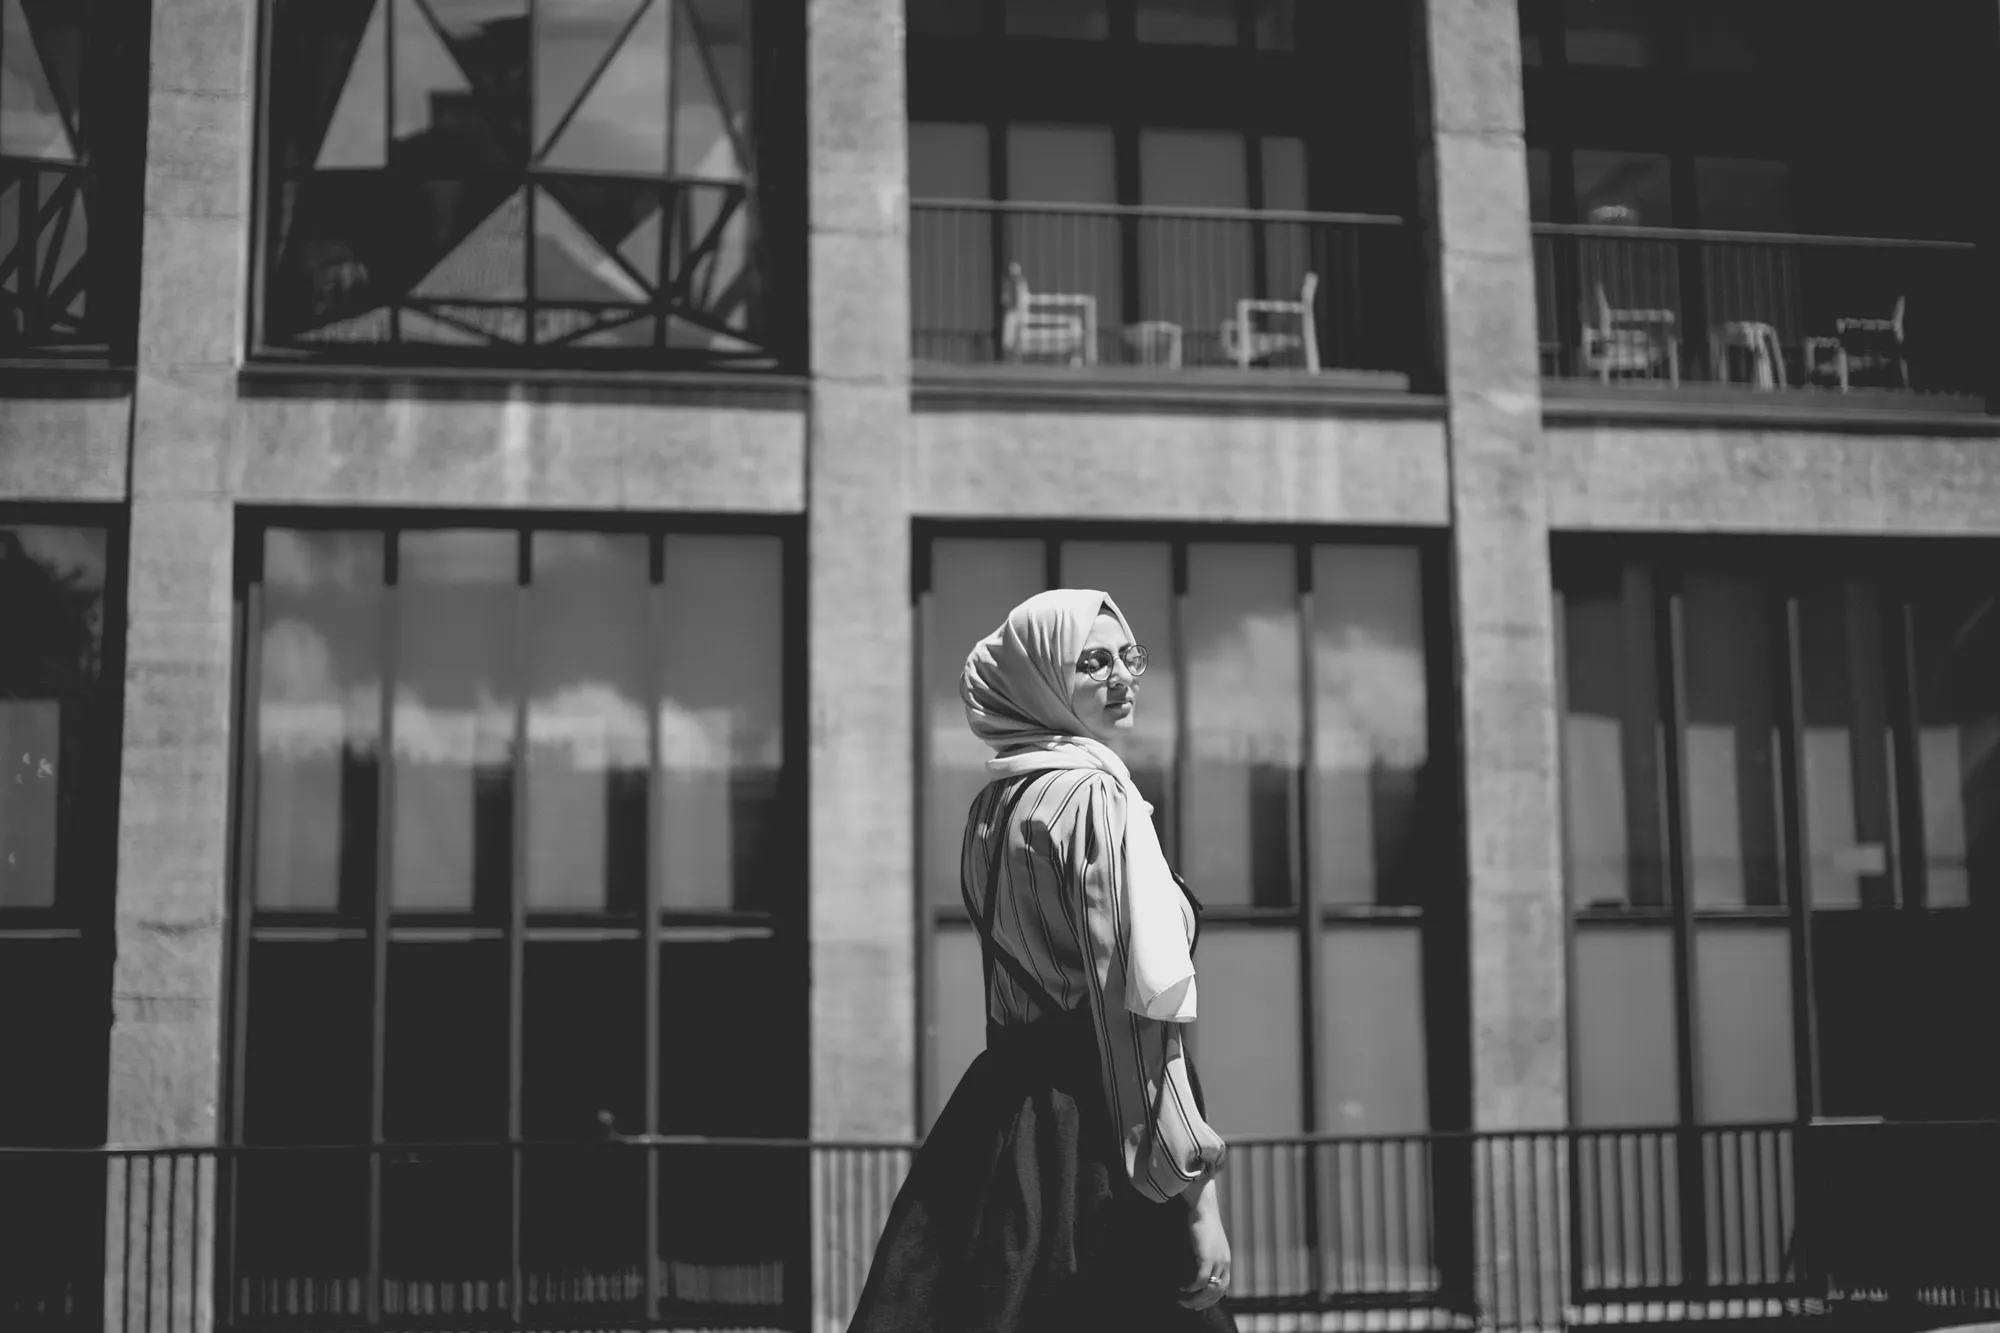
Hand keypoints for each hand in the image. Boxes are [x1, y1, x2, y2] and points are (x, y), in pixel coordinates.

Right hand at [1177, 1176, 1230, 1310]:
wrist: (1203, 1207)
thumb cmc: (1201, 1221)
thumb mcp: (1207, 1242)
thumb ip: (1204, 1255)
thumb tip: (1194, 1265)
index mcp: (1225, 1260)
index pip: (1222, 1288)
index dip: (1211, 1299)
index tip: (1198, 1303)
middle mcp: (1224, 1263)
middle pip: (1217, 1293)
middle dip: (1202, 1303)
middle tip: (1188, 1307)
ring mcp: (1217, 1261)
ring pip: (1209, 1290)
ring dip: (1195, 1299)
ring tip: (1182, 1301)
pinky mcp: (1207, 1258)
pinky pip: (1200, 1280)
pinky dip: (1190, 1288)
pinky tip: (1181, 1288)